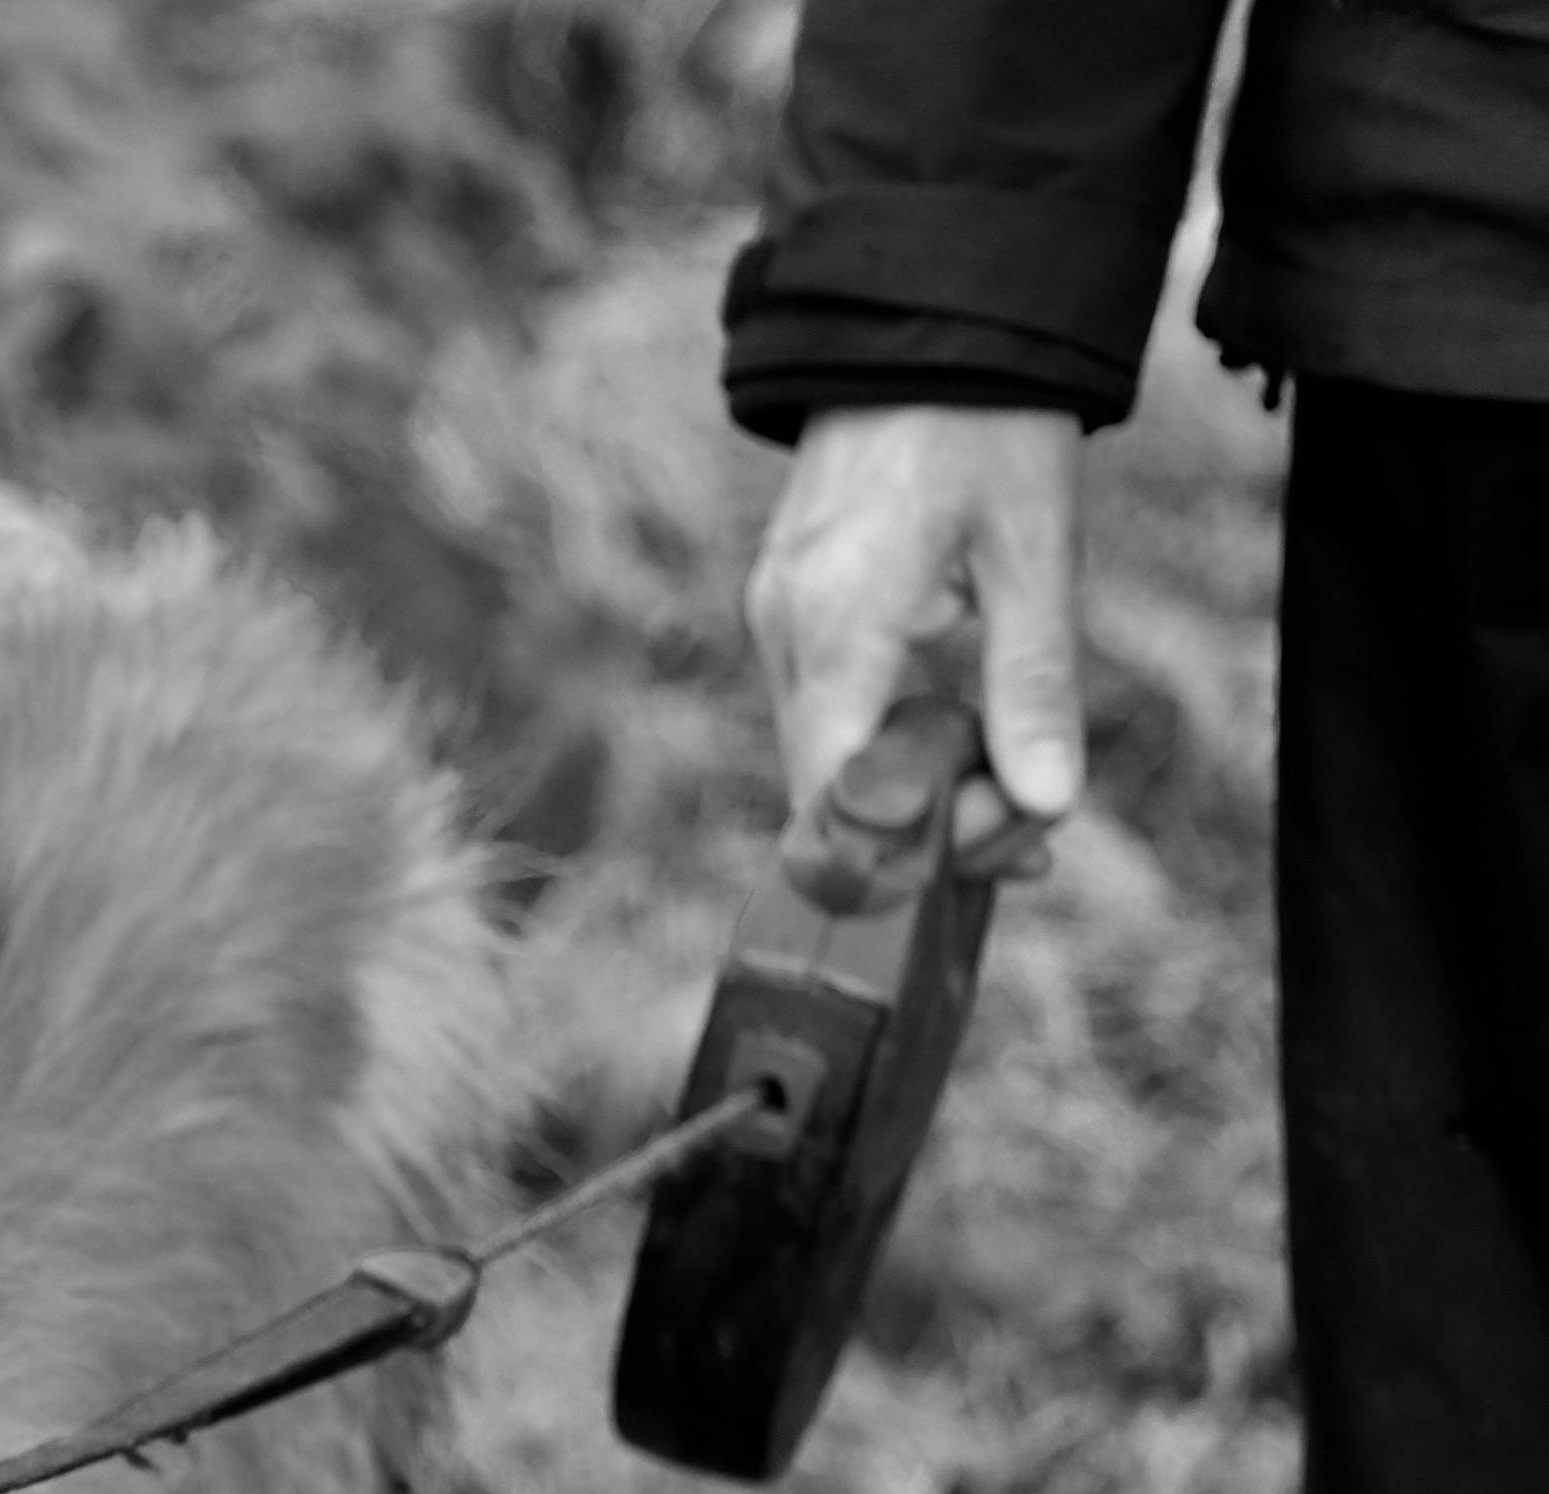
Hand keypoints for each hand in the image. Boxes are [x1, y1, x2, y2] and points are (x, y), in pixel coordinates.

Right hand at [742, 403, 1084, 871]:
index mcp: (840, 620)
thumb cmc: (992, 423)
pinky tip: (956, 732)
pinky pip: (822, 711)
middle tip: (1031, 830)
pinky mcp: (786, 608)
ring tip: (1007, 780)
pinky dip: (885, 743)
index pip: (837, 796)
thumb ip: (1033, 686)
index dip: (917, 850)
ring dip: (909, 791)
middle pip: (824, 793)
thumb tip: (1047, 808)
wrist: (929, 316)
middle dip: (925, 832)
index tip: (1012, 844)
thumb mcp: (1036, 552)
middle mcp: (785, 630)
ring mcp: (774, 618)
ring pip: (821, 759)